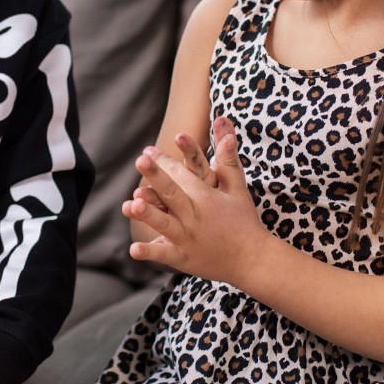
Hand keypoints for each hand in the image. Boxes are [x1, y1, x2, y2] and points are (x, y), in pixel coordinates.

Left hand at [122, 119, 267, 285]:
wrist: (254, 260)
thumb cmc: (243, 220)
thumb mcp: (237, 187)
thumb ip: (227, 157)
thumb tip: (225, 123)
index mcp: (207, 198)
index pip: (184, 176)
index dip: (166, 162)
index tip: (148, 151)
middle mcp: (196, 216)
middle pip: (173, 193)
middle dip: (156, 177)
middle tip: (140, 161)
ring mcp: (189, 239)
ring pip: (165, 224)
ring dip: (148, 214)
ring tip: (129, 205)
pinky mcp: (184, 259)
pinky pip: (164, 256)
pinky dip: (150, 253)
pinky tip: (133, 249)